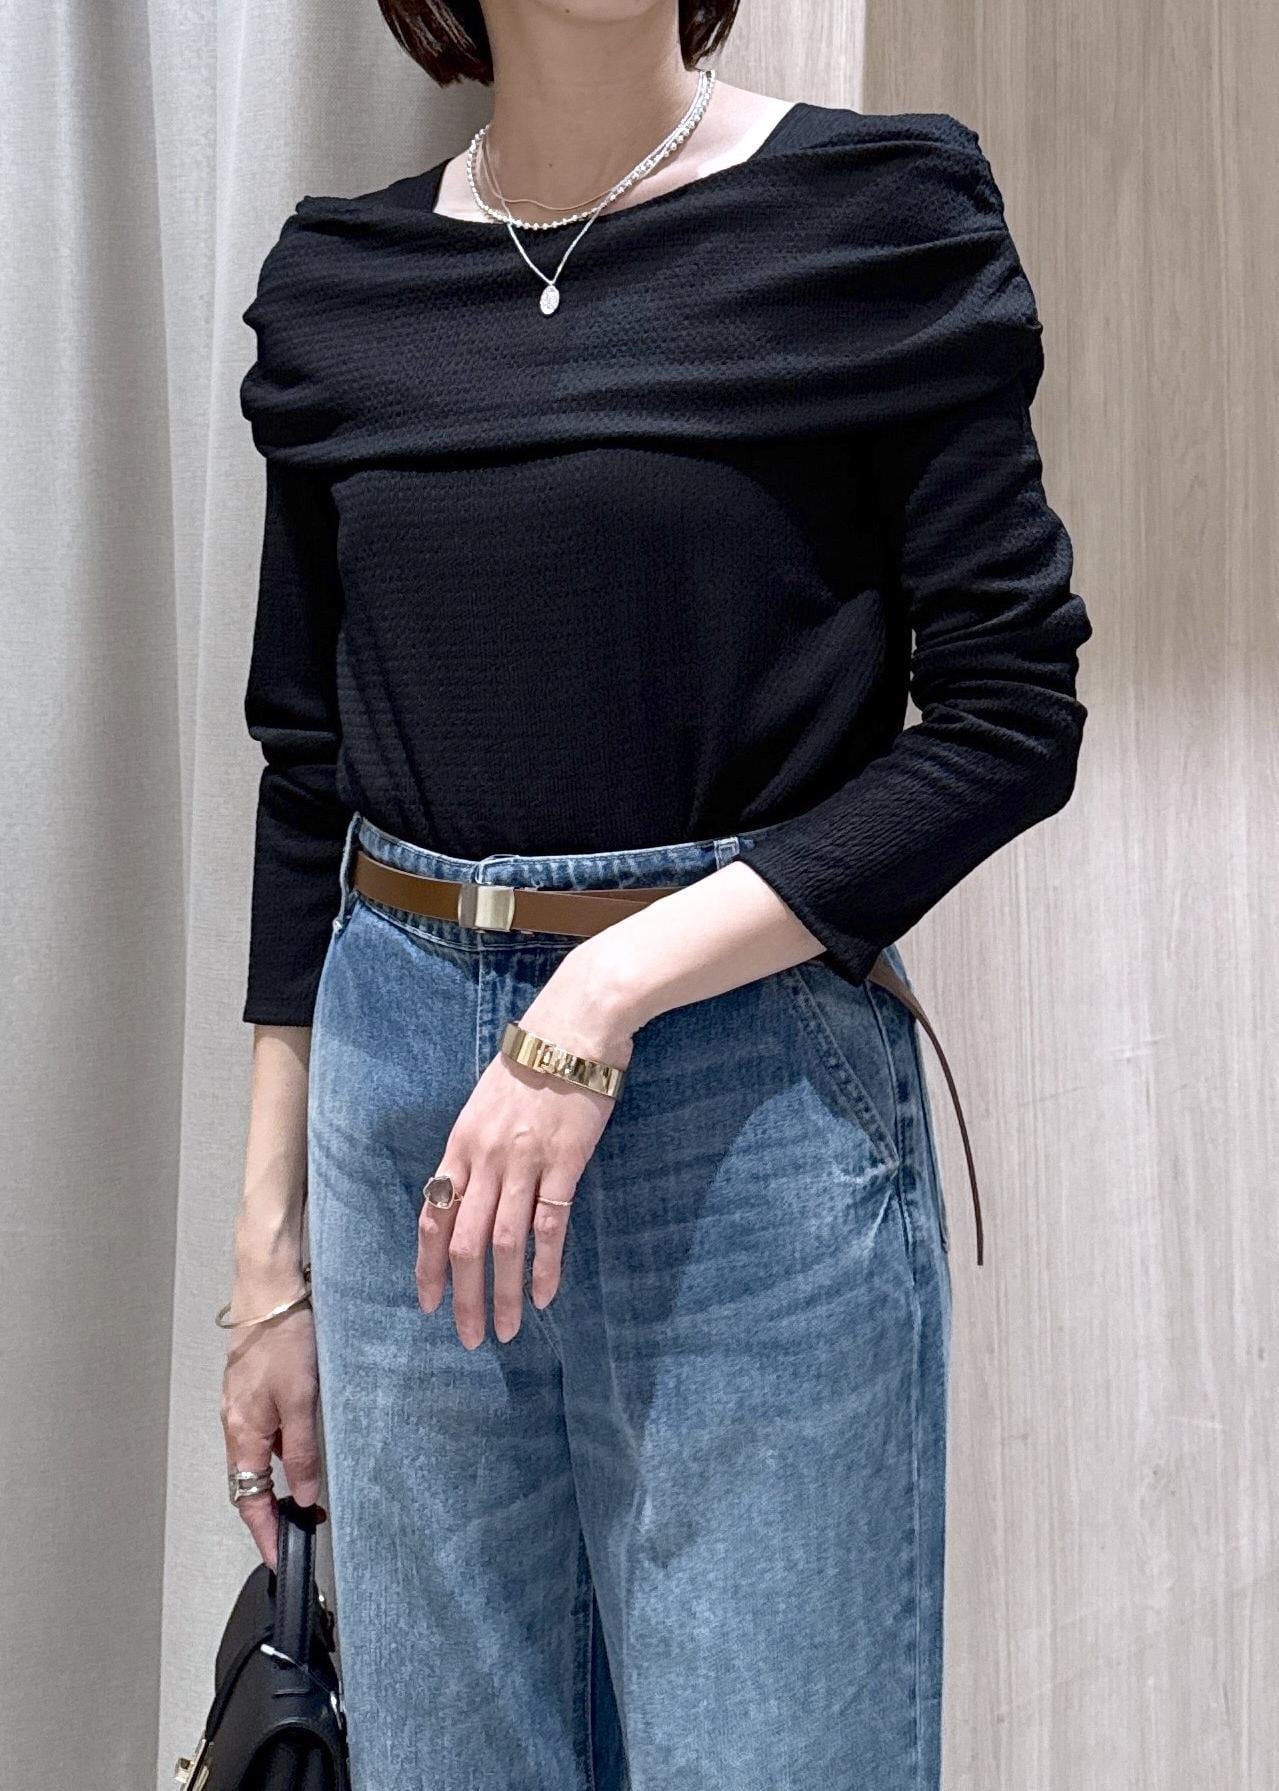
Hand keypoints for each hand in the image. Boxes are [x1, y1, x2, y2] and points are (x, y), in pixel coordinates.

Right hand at [220, 1269, 323, 1568]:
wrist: (269, 1289)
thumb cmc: (284, 1338)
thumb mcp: (301, 1399)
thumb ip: (303, 1450)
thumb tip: (306, 1492)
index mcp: (243, 1433)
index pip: (249, 1501)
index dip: (265, 1533)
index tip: (280, 1558)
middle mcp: (235, 1424)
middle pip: (249, 1484)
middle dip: (272, 1513)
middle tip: (301, 1531)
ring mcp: (242, 1406)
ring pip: (258, 1458)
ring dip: (279, 1481)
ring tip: (311, 1496)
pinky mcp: (252, 1389)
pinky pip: (265, 1433)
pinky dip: (282, 1451)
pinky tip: (306, 1446)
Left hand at [416, 942, 637, 1346]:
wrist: (574, 1026)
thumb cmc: (532, 1058)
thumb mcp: (486, 1100)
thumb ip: (475, 1145)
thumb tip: (467, 1185)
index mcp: (460, 1143)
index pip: (433, 1215)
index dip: (426, 1264)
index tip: (427, 1303)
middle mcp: (485, 1158)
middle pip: (462, 1241)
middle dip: (462, 1296)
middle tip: (467, 1336)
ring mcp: (524, 1162)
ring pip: (503, 1243)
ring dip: (503, 1293)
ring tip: (507, 1330)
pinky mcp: (564, 1163)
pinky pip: (549, 1225)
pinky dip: (545, 1265)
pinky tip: (545, 1295)